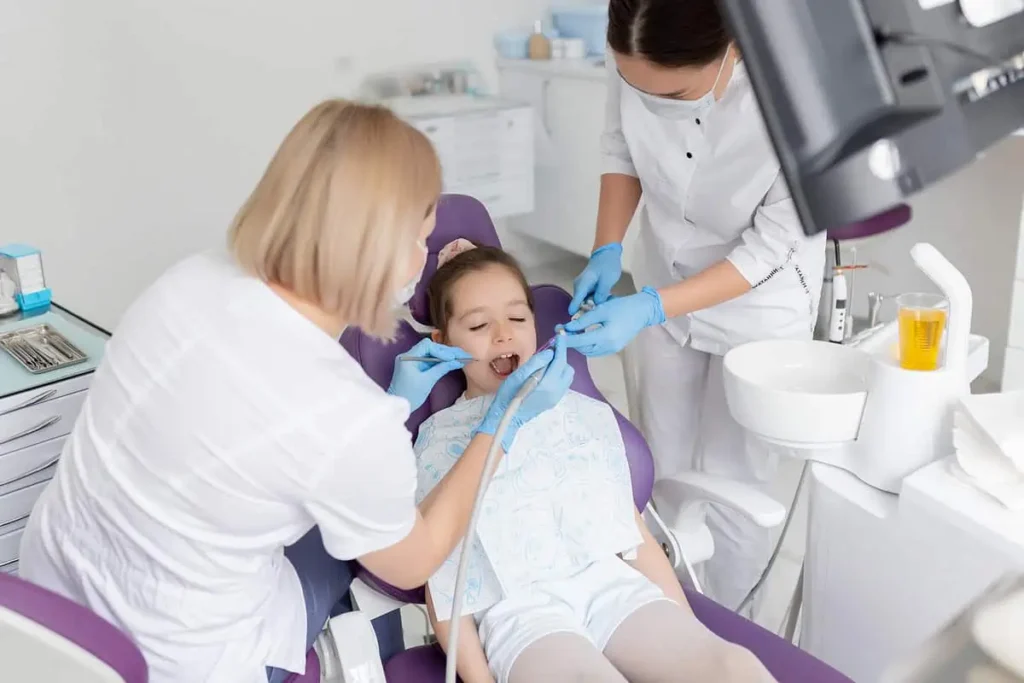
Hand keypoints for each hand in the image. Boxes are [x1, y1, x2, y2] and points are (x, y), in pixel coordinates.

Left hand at [387, 338, 471, 411]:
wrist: (399, 406)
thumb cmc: (411, 395)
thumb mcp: (428, 381)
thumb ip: (441, 368)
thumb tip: (457, 362)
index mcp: (408, 357)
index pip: (427, 346)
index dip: (441, 351)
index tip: (452, 358)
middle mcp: (408, 356)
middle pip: (430, 348)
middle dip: (446, 352)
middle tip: (462, 355)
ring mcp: (411, 361)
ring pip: (431, 353)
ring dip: (444, 356)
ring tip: (460, 357)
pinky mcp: (415, 367)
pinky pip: (428, 360)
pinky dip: (439, 361)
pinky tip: (451, 362)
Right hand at [475, 335, 574, 450]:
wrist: (507, 417)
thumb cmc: (508, 395)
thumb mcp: (518, 375)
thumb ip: (536, 363)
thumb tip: (550, 352)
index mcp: (548, 384)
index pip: (560, 361)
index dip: (561, 347)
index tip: (560, 335)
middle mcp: (556, 391)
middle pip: (567, 368)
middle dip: (560, 357)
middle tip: (547, 352)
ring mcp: (556, 397)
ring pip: (566, 376)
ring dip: (559, 366)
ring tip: (545, 364)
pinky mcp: (554, 401)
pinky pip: (562, 384)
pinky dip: (557, 375)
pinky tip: (545, 374)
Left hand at [560, 287, 665, 356]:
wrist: (642, 311)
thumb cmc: (622, 307)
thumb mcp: (600, 310)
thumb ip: (583, 320)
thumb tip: (567, 327)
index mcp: (605, 337)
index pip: (579, 342)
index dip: (566, 338)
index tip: (556, 333)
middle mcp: (608, 347)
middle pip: (583, 349)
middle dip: (571, 341)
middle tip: (563, 329)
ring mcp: (612, 349)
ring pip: (589, 351)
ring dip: (579, 344)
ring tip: (573, 331)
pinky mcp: (614, 349)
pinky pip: (596, 350)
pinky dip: (587, 344)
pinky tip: (584, 335)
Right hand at [569, 243, 623, 314]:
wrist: (607, 254)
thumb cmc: (607, 266)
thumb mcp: (607, 281)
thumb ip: (601, 295)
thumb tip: (596, 306)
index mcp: (582, 285)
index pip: (575, 303)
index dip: (577, 315)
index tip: (579, 325)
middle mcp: (579, 287)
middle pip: (579, 305)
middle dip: (588, 311)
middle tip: (600, 316)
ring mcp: (581, 287)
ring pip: (584, 302)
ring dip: (593, 306)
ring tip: (605, 307)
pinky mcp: (585, 288)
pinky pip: (588, 298)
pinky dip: (595, 301)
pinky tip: (605, 301)